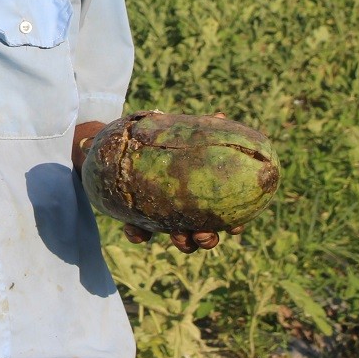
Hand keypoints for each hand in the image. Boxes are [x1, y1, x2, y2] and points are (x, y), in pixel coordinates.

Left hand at [119, 111, 245, 253]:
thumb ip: (200, 129)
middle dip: (207, 239)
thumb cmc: (163, 141)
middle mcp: (187, 210)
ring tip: (178, 236)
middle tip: (203, 235)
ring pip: (178, 238)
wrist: (123, 145)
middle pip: (204, 234)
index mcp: (202, 194)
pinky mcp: (137, 217)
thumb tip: (220, 116)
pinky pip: (140, 232)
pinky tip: (136, 231)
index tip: (235, 226)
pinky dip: (138, 234)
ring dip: (181, 242)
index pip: (225, 214)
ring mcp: (163, 217)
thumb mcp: (181, 134)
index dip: (233, 224)